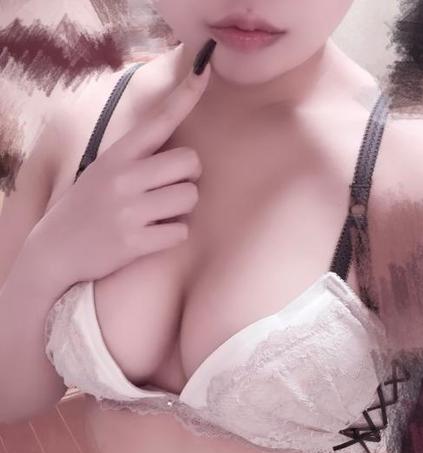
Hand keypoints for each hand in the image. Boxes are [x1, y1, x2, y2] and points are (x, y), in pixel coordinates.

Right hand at [30, 39, 215, 282]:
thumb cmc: (86, 207)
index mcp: (118, 155)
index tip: (205, 68)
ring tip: (158, 214)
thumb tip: (181, 153)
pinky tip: (152, 236)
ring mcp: (130, 210)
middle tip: (170, 188)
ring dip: (183, 208)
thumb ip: (136, 158)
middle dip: (189, 177)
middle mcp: (125, 177)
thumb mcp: (103, 171)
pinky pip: (182, 232)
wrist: (54, 251)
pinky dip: (173, 235)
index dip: (186, 95)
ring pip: (191, 197)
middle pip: (190, 162)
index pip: (159, 120)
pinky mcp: (135, 242)